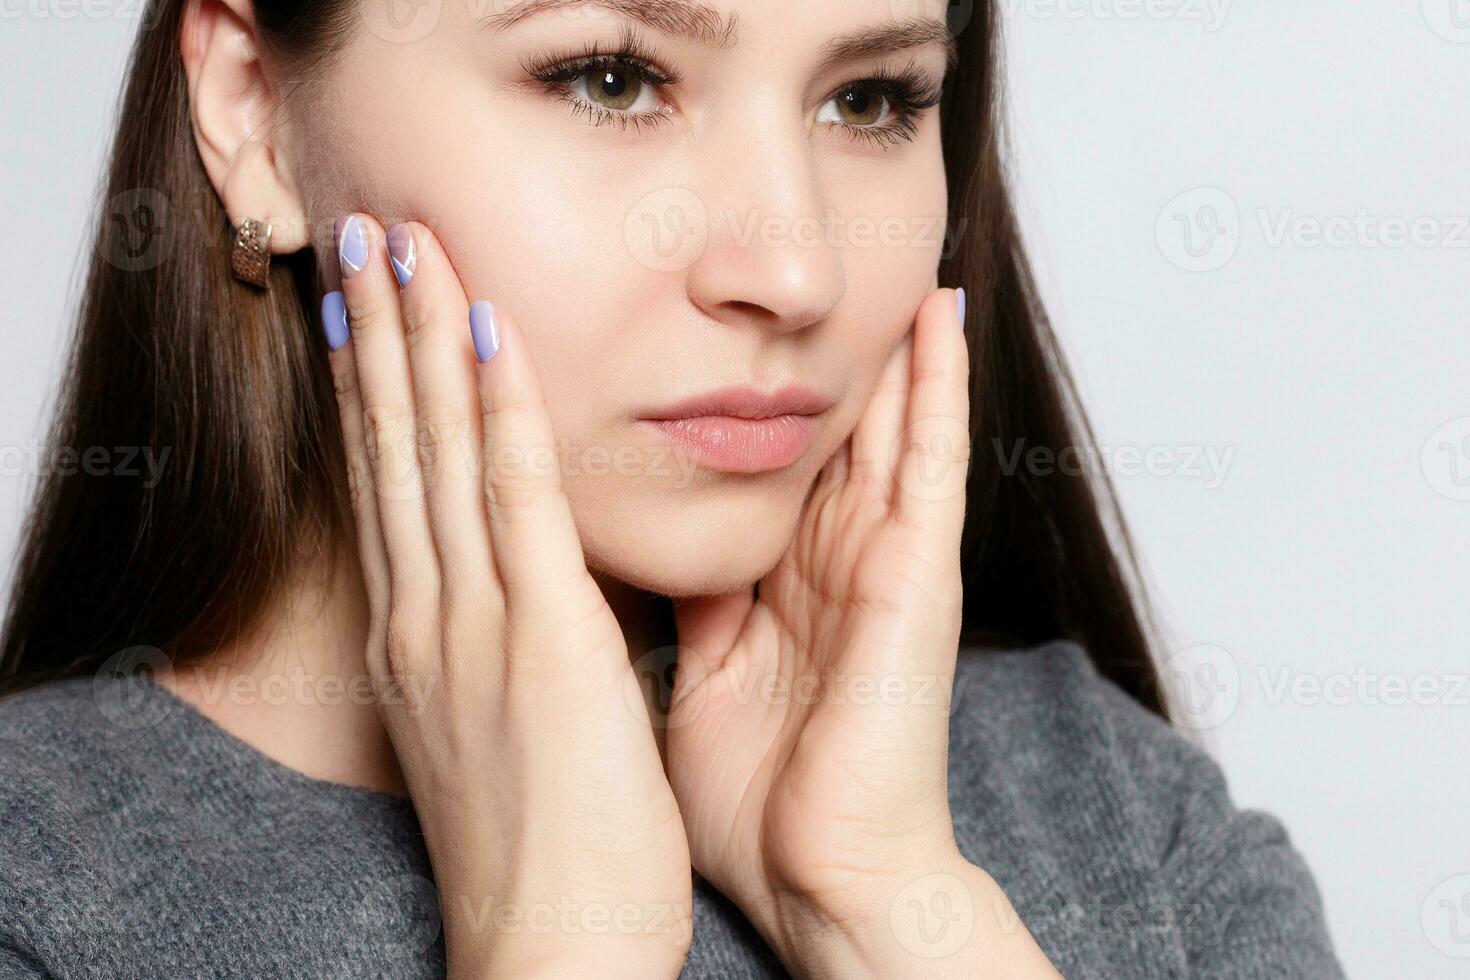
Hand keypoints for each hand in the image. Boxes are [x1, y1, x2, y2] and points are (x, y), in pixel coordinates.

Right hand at [325, 215, 690, 978]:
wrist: (552, 954)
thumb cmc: (544, 855)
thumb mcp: (500, 731)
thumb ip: (501, 652)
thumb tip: (526, 596)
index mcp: (422, 642)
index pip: (393, 490)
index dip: (379, 392)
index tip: (371, 313)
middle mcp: (427, 620)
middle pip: (395, 451)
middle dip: (382, 335)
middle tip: (368, 236)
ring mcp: (472, 627)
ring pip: (437, 454)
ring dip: (423, 340)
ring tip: (407, 244)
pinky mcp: (539, 643)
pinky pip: (515, 501)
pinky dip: (500, 412)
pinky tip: (492, 333)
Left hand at [667, 286, 1056, 975]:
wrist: (824, 878)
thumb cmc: (762, 803)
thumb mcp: (701, 678)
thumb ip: (694, 607)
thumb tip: (656, 552)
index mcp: (781, 582)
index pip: (765, 461)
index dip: (744, 390)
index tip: (703, 319)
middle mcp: (835, 559)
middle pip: (824, 425)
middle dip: (810, 345)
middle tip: (790, 257)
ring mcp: (882, 560)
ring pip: (884, 423)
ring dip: (885, 340)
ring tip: (888, 250)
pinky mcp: (918, 574)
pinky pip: (933, 462)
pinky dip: (940, 387)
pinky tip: (939, 319)